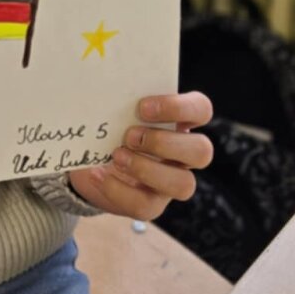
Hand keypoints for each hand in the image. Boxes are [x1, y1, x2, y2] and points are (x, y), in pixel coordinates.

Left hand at [68, 92, 212, 220]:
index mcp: (180, 121)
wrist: (92, 159)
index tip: (143, 107)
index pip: (201, 109)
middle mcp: (183, 153)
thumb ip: (120, 98)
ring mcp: (171, 182)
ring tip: (116, 155)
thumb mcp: (116, 108)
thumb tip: (101, 88)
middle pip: (202, 151)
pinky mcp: (152, 204)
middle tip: (129, 135)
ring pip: (184, 185)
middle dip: (164, 143)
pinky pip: (145, 206)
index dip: (178, 107)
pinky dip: (117, 190)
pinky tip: (97, 174)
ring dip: (147, 169)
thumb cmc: (111, 125)